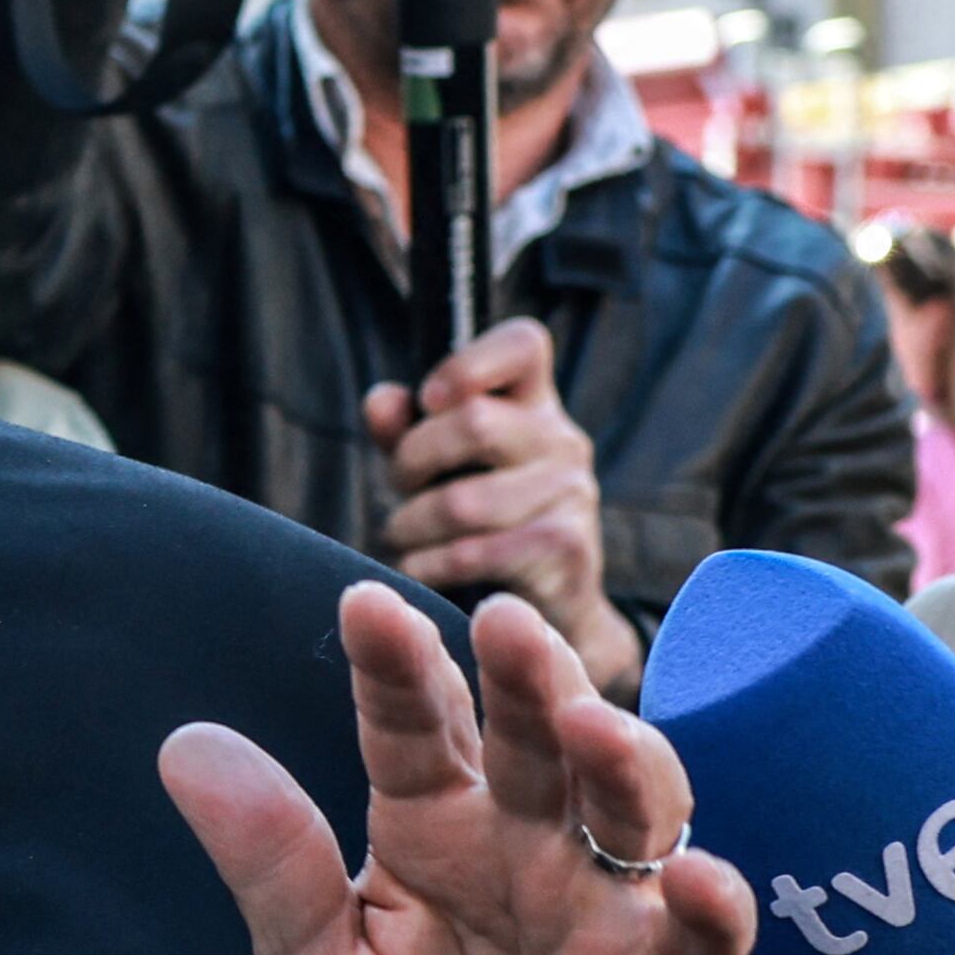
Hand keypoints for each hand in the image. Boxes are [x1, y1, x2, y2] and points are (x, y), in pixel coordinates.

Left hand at [164, 585, 756, 954]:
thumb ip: (270, 865)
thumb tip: (184, 745)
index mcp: (434, 824)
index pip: (412, 727)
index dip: (393, 668)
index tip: (362, 608)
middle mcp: (528, 843)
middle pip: (538, 739)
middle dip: (529, 677)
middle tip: (505, 624)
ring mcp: (606, 906)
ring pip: (634, 807)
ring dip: (625, 760)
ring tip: (592, 726)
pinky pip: (702, 937)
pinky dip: (710, 903)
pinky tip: (692, 876)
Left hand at [369, 321, 640, 691]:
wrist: (548, 611)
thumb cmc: (483, 524)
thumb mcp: (438, 469)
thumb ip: (407, 430)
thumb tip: (382, 401)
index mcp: (534, 404)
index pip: (523, 343)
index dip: (467, 364)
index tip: (429, 401)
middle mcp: (563, 439)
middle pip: (474, 422)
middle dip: (412, 461)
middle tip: (399, 491)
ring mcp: (573, 493)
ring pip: (462, 501)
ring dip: (411, 526)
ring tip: (406, 539)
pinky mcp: (566, 550)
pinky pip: (471, 553)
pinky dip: (427, 565)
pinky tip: (421, 571)